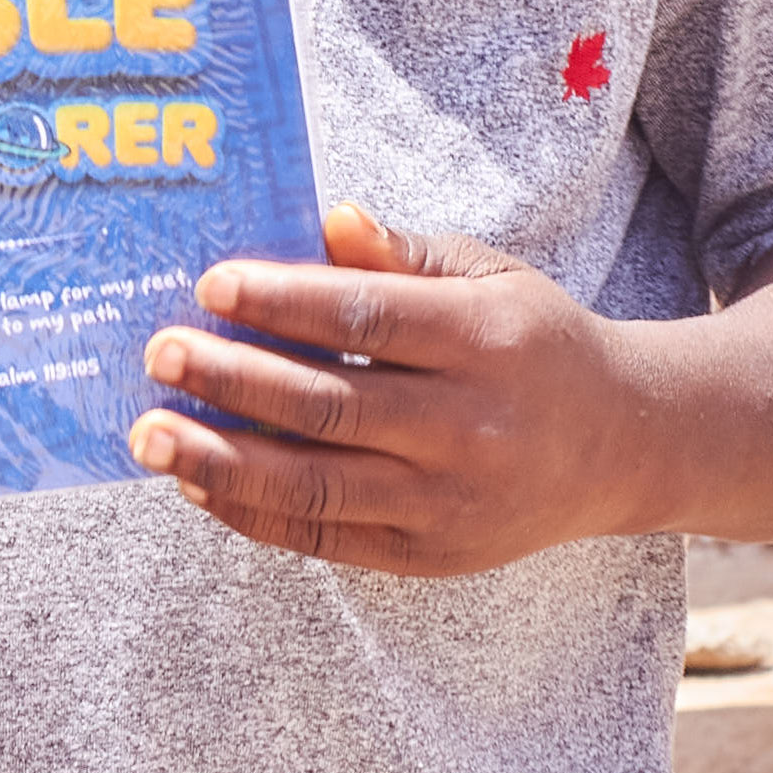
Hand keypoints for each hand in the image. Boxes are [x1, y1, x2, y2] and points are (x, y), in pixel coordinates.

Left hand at [132, 204, 645, 574]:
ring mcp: (449, 501)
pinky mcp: (429, 553)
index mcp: (485, 341)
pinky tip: (195, 481)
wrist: (624, 444)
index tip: (209, 285)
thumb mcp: (489, 278)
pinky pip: (323, 537)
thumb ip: (403, 254)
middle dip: (232, 380)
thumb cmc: (531, 343)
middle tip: (159, 351)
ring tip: (148, 434)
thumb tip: (329, 219)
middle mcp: (471, 427)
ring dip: (220, 460)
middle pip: (329, 407)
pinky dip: (251, 512)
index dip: (282, 303)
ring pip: (315, 485)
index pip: (366, 319)